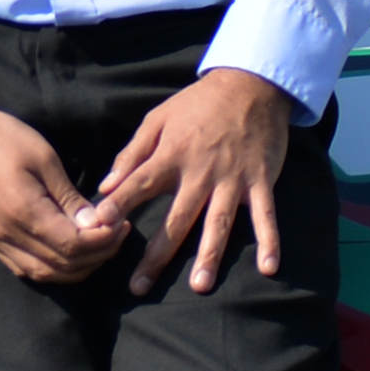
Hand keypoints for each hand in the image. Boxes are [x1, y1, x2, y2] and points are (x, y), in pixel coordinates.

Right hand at [0, 97, 129, 284]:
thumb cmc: (3, 139)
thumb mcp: (44, 157)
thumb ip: (69, 197)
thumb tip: (96, 224)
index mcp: (23, 212)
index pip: (73, 245)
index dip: (103, 240)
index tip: (121, 223)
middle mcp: (9, 236)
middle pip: (64, 266)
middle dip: (98, 254)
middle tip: (118, 232)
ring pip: (47, 275)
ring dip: (79, 266)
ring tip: (101, 243)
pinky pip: (29, 270)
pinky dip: (56, 269)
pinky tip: (72, 253)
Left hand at [86, 69, 294, 295]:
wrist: (251, 84)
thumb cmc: (198, 104)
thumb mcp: (159, 118)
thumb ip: (132, 153)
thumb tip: (105, 185)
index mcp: (172, 154)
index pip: (140, 183)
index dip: (120, 204)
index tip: (99, 226)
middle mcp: (201, 171)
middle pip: (177, 218)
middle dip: (157, 254)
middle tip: (139, 286)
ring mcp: (233, 178)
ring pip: (219, 222)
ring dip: (210, 255)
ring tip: (200, 286)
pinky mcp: (261, 180)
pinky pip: (266, 215)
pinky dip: (270, 240)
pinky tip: (269, 267)